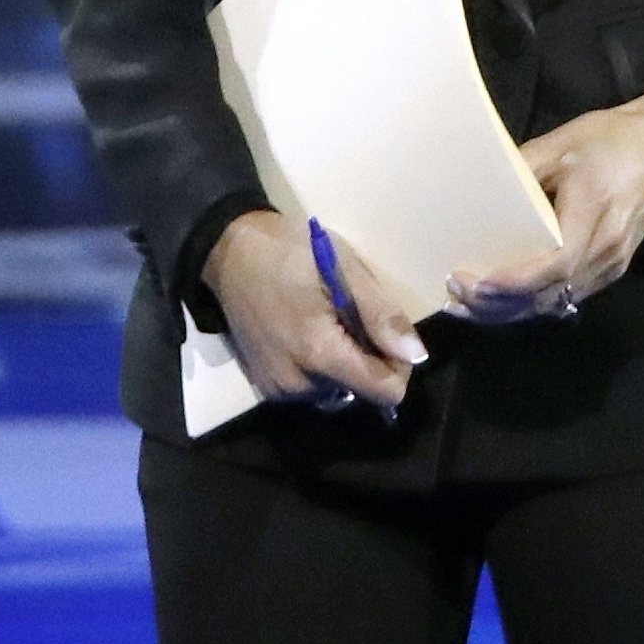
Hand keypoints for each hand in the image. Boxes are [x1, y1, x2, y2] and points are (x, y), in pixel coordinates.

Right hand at [200, 210, 426, 415]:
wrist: (227, 251)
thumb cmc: (289, 252)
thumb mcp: (344, 270)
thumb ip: (382, 315)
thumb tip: (416, 356)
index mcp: (319, 353)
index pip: (384, 392)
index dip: (398, 365)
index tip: (385, 334)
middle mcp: (297, 383)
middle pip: (359, 392)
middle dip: (365, 360)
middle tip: (347, 318)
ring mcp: (276, 387)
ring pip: (335, 392)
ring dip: (341, 366)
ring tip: (324, 324)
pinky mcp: (264, 385)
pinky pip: (309, 389)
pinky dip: (317, 369)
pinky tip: (304, 334)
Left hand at [449, 97, 643, 322]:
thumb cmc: (608, 140)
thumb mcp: (559, 143)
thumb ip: (520, 168)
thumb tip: (476, 189)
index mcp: (593, 211)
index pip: (555, 263)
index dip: (514, 280)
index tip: (473, 281)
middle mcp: (607, 247)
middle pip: (553, 292)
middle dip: (502, 303)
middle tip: (455, 295)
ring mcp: (614, 262)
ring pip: (560, 301)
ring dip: (515, 309)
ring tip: (470, 302)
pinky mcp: (614, 267)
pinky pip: (571, 295)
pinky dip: (536, 302)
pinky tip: (505, 298)